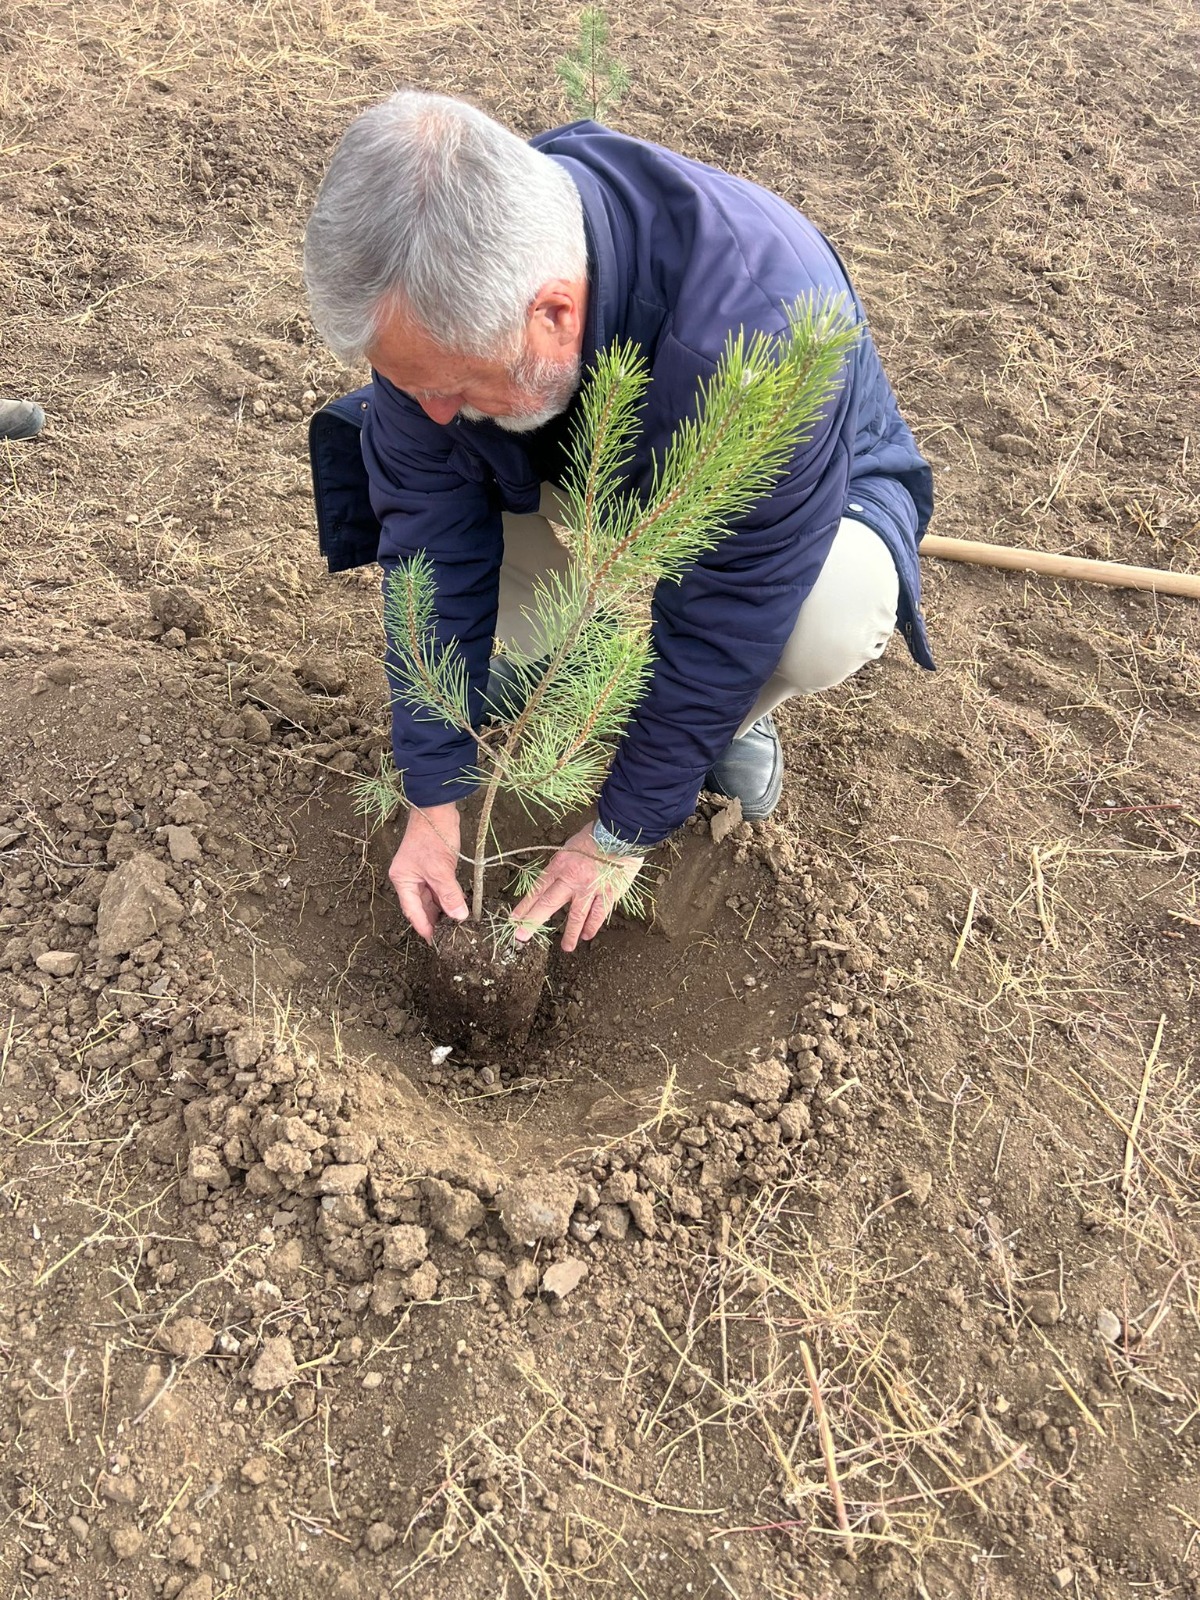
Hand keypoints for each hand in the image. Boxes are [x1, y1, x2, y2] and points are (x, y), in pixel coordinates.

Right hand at [389, 803, 467, 942]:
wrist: (437, 809)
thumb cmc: (433, 836)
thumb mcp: (440, 869)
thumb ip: (449, 894)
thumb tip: (458, 917)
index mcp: (403, 880)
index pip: (412, 911)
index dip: (423, 927)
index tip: (435, 943)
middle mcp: (410, 878)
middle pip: (422, 906)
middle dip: (435, 921)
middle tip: (449, 938)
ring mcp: (422, 872)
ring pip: (432, 898)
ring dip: (444, 910)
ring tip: (456, 927)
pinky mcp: (435, 867)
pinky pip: (440, 888)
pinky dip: (449, 897)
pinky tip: (460, 907)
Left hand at [511, 823, 643, 952]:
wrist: (621, 832)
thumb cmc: (595, 836)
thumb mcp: (569, 846)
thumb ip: (562, 865)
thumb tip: (555, 881)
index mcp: (560, 865)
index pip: (537, 889)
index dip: (525, 905)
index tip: (514, 919)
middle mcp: (571, 878)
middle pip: (549, 904)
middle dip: (533, 922)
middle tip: (522, 937)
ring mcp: (590, 888)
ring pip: (576, 916)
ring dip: (570, 934)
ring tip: (566, 948)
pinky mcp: (608, 893)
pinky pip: (598, 914)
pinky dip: (592, 926)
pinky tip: (588, 935)